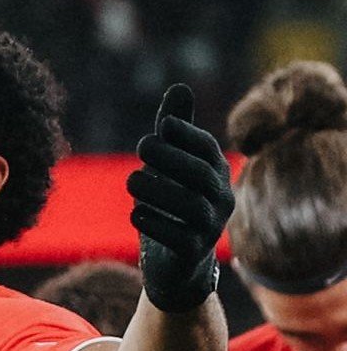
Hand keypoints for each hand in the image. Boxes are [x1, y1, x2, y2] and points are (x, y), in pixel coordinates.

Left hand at [128, 84, 234, 311]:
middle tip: (142, 146)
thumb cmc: (172, 204)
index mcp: (216, 173)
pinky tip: (136, 214)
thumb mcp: (171, 166)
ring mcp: (210, 229)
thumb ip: (174, 132)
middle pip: (202, 175)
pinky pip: (179, 238)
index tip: (162, 124)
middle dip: (172, 157)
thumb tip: (180, 86)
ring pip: (191, 206)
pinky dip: (155, 223)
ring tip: (131, 181)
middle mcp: (220, 200)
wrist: (174, 264)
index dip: (188, 135)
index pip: (208, 150)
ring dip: (158, 189)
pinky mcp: (193, 253)